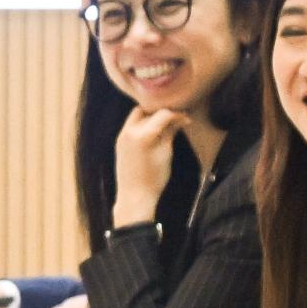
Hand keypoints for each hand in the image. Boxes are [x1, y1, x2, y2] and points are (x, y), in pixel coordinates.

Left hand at [109, 104, 184, 225]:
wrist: (134, 197)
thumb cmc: (154, 178)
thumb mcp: (166, 153)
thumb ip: (170, 132)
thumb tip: (181, 118)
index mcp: (142, 134)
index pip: (162, 114)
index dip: (176, 114)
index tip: (186, 119)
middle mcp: (129, 131)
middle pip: (147, 110)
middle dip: (161, 113)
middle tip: (175, 120)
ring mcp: (122, 136)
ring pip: (137, 116)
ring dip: (151, 117)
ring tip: (166, 126)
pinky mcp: (119, 142)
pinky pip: (131, 125)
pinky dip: (143, 124)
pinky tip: (154, 133)